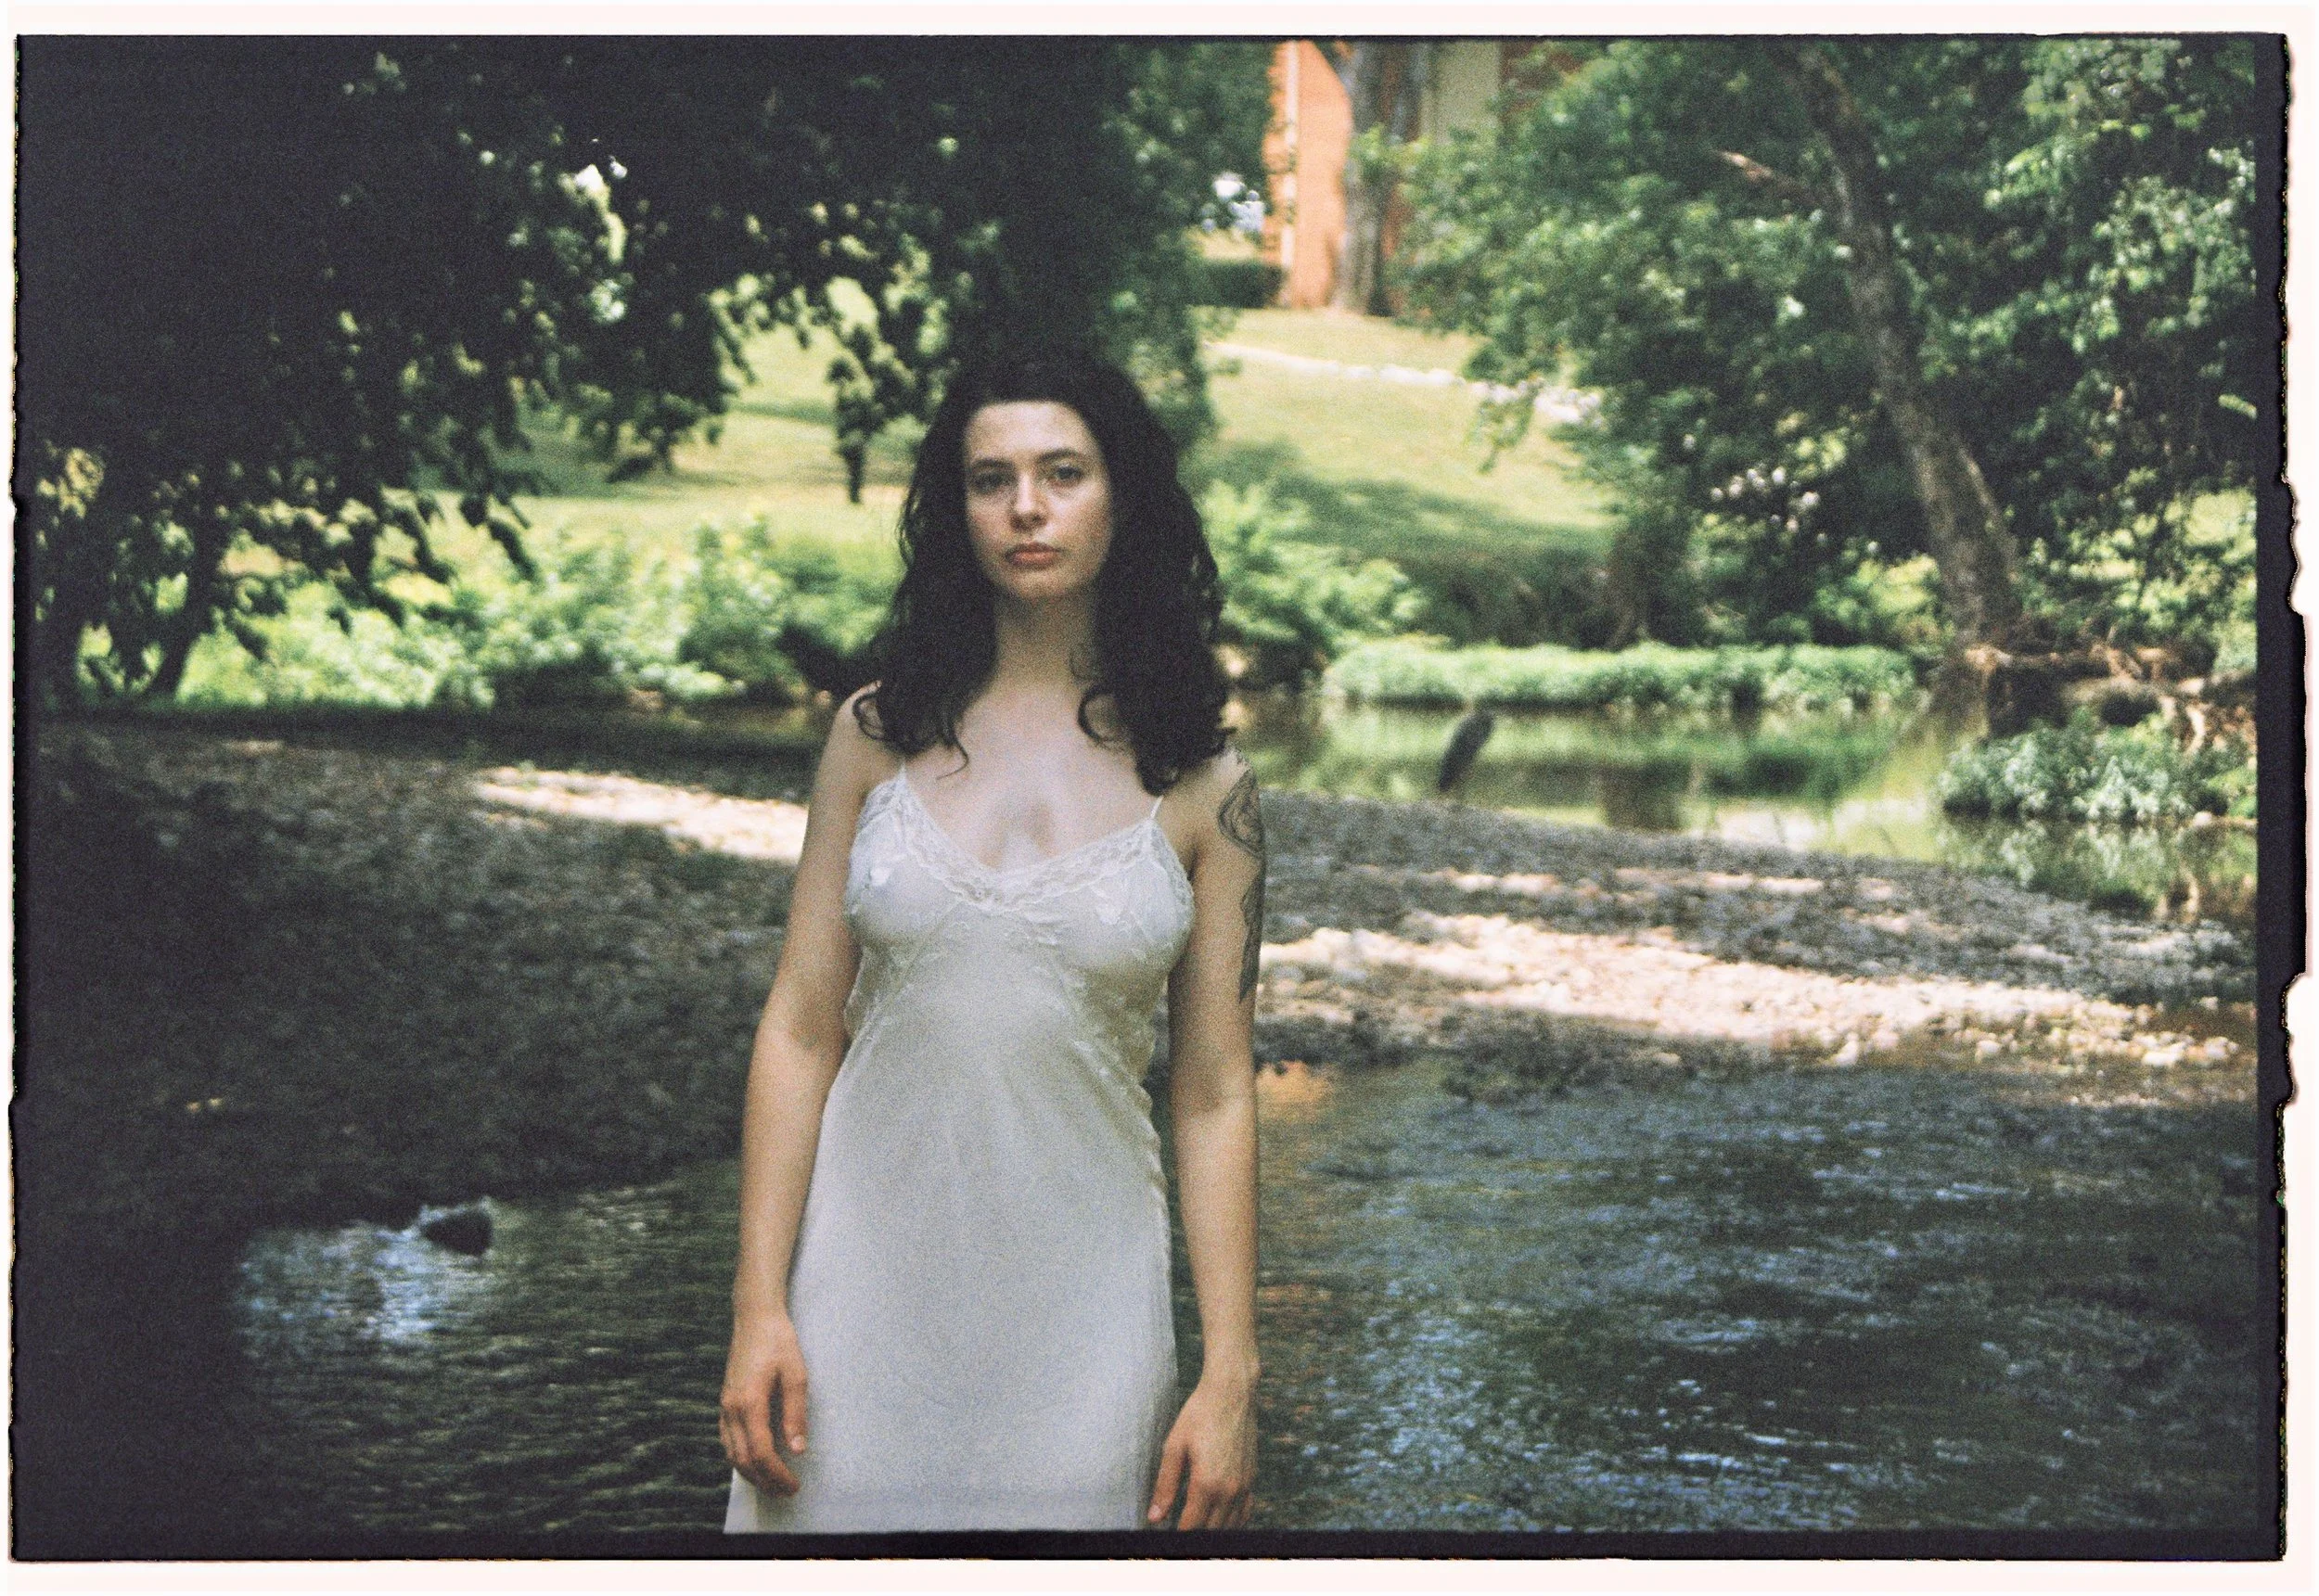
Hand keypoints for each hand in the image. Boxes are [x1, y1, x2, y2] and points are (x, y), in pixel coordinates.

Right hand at [720, 1312, 809, 1497]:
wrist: (754, 1317)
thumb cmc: (778, 1342)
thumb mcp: (796, 1375)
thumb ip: (795, 1414)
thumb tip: (797, 1450)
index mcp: (749, 1403)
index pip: (760, 1452)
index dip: (777, 1474)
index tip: (794, 1485)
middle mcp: (731, 1409)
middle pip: (742, 1460)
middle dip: (765, 1481)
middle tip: (786, 1491)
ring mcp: (725, 1406)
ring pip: (731, 1453)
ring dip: (751, 1474)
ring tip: (773, 1484)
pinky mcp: (725, 1402)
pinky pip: (727, 1440)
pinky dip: (740, 1458)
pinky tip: (754, 1462)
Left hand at [1146, 1373, 1255, 1528]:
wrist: (1232, 1392)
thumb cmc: (1199, 1414)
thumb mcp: (1174, 1447)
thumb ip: (1164, 1485)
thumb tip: (1154, 1517)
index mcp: (1207, 1484)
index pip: (1191, 1526)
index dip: (1177, 1537)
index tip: (1166, 1541)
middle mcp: (1230, 1490)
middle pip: (1211, 1531)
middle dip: (1194, 1538)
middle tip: (1179, 1541)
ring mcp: (1244, 1485)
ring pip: (1230, 1526)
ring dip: (1213, 1533)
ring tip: (1196, 1536)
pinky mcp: (1252, 1478)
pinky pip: (1245, 1512)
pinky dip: (1233, 1523)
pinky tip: (1220, 1523)